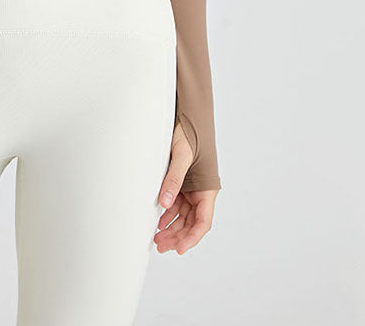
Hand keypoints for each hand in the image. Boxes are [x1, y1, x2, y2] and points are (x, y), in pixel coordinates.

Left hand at [154, 121, 217, 254]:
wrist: (186, 114)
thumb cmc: (189, 133)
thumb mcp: (181, 156)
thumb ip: (173, 179)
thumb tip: (164, 204)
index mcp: (207, 188)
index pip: (202, 222)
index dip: (191, 238)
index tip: (178, 249)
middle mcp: (200, 191)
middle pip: (192, 222)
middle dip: (178, 236)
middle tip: (161, 246)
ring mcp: (190, 187)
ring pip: (183, 215)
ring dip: (171, 227)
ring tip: (157, 238)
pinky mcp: (181, 181)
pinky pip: (176, 203)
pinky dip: (167, 214)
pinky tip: (157, 221)